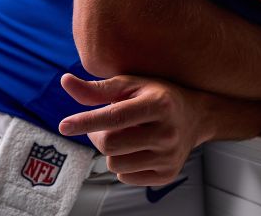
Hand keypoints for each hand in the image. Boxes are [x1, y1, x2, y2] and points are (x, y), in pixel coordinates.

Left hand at [58, 73, 206, 185]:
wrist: (196, 117)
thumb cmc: (158, 96)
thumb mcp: (132, 85)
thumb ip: (98, 88)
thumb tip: (65, 81)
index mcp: (159, 104)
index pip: (114, 117)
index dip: (86, 122)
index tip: (64, 126)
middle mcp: (167, 132)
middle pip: (110, 145)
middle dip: (97, 136)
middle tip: (104, 126)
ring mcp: (169, 156)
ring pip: (115, 164)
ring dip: (111, 152)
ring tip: (126, 136)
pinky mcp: (167, 175)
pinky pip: (126, 178)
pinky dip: (124, 165)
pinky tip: (137, 150)